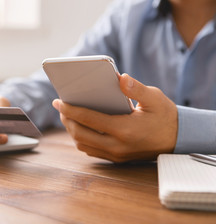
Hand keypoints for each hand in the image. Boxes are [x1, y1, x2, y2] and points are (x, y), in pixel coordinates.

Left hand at [52, 74, 177, 162]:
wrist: (178, 140)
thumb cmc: (165, 116)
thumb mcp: (155, 99)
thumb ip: (136, 88)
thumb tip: (120, 78)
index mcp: (125, 129)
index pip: (89, 119)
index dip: (71, 109)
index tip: (58, 102)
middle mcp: (117, 145)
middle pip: (81, 134)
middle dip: (66, 120)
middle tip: (60, 107)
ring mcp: (116, 155)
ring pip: (83, 145)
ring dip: (72, 131)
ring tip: (67, 116)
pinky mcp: (116, 159)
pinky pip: (91, 151)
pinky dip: (81, 139)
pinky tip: (80, 127)